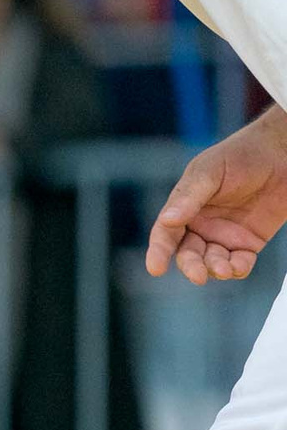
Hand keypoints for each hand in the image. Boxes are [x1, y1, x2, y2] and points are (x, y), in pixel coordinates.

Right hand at [148, 111, 286, 284]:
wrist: (281, 152)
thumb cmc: (241, 155)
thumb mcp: (210, 171)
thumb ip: (190, 196)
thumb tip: (168, 220)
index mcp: (184, 207)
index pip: (166, 233)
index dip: (158, 251)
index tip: (156, 268)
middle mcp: (201, 225)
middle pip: (188, 253)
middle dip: (191, 266)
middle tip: (198, 276)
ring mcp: (224, 235)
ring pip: (211, 262)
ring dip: (215, 269)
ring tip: (224, 268)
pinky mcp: (248, 242)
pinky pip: (239, 263)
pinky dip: (237, 269)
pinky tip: (237, 266)